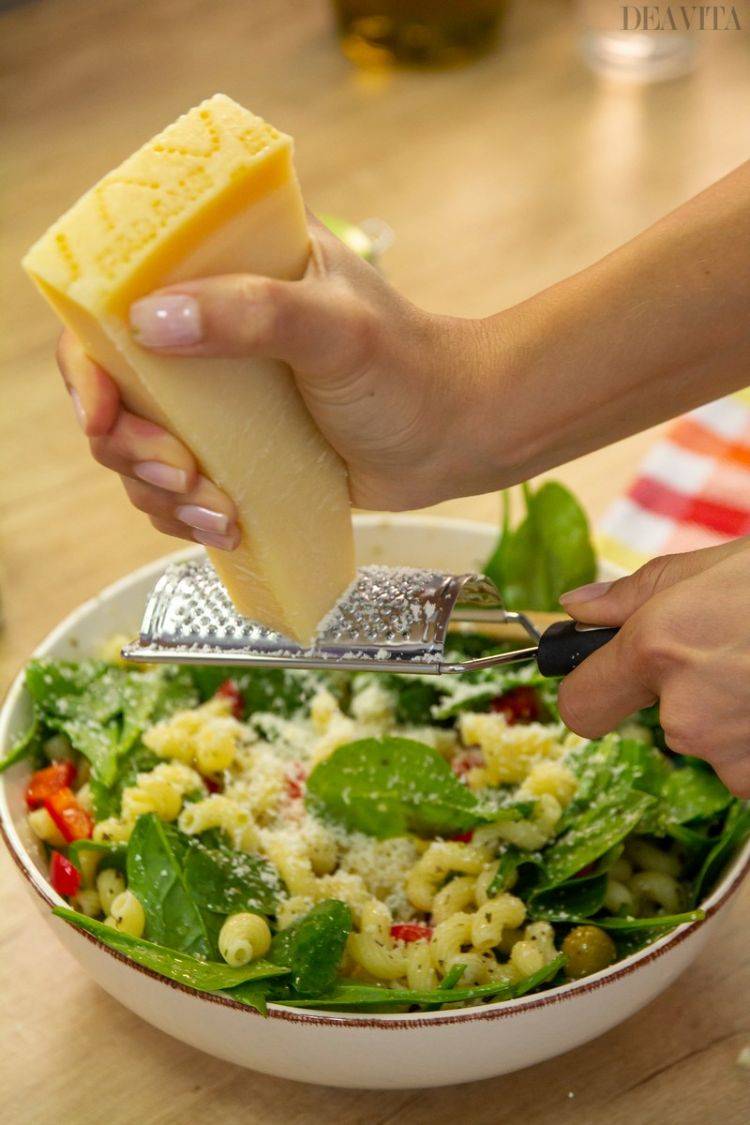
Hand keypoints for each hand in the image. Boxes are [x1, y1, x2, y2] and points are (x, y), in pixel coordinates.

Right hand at [56, 219, 488, 548]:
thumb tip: (148, 321)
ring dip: (159, 491)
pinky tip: (227, 525)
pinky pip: (180, 489)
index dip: (89, 359)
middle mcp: (211, 336)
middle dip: (130, 445)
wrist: (458, 435)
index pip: (117, 303)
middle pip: (118, 392)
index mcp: (225, 275)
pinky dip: (188, 515)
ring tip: (215, 510)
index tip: (102, 410)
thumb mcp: (333, 326)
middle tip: (177, 472)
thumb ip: (250, 313)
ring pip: (142, 450)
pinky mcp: (240, 455)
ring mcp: (222, 402)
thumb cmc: (409, 368)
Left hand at [557, 538, 749, 795]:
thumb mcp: (705, 567)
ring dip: (737, 718)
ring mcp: (738, 755)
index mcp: (656, 651)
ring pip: (717, 747)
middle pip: (664, 724)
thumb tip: (575, 611)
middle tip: (735, 650)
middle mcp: (688, 714)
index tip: (605, 681)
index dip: (589, 691)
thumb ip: (631, 597)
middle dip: (689, 694)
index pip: (580, 707)